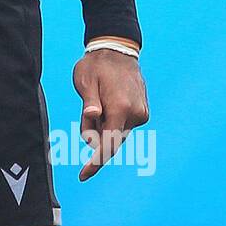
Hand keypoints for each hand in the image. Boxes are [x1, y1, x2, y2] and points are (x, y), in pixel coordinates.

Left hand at [73, 50, 148, 180]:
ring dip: (103, 126)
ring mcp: (142, 114)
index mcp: (120, 108)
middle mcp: (135, 114)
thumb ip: (89, 103)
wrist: (117, 50)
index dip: (95, 162)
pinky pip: (122, 126)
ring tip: (98, 101)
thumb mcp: (85, 81)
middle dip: (95, 134)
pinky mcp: (143, 113)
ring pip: (116, 134)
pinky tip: (107, 102)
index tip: (83, 175)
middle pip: (111, 140)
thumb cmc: (96, 66)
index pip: (108, 144)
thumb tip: (93, 117)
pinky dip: (112, 122)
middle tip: (87, 110)